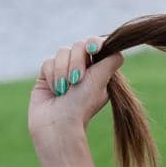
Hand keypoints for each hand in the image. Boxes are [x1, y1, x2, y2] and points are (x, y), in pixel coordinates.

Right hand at [28, 35, 123, 155]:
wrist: (58, 123)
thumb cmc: (81, 104)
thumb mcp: (101, 81)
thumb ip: (110, 61)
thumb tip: (118, 49)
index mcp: (98, 71)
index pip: (97, 45)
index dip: (94, 43)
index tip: (93, 49)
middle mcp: (82, 69)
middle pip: (79, 45)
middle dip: (77, 62)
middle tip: (77, 80)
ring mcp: (64, 71)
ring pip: (62, 52)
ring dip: (63, 71)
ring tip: (64, 90)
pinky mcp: (47, 75)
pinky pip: (48, 62)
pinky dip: (52, 76)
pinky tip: (55, 91)